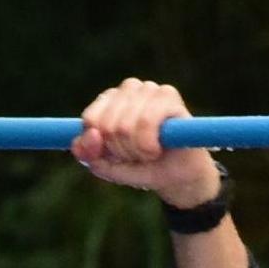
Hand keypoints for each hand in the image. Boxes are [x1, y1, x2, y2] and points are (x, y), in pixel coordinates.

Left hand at [71, 78, 220, 209]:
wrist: (179, 178)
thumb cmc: (142, 167)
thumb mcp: (108, 167)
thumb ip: (89, 154)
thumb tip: (91, 134)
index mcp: (109, 100)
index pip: (90, 119)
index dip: (101, 146)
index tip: (116, 154)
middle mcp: (129, 89)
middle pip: (106, 124)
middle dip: (120, 150)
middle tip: (136, 155)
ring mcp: (150, 89)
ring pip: (124, 126)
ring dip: (135, 151)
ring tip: (148, 153)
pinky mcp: (169, 95)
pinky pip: (145, 121)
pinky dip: (147, 145)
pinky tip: (157, 149)